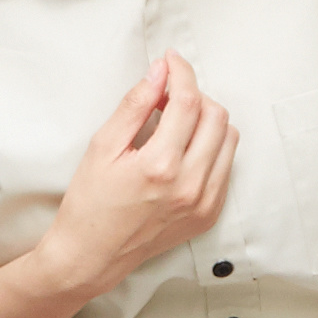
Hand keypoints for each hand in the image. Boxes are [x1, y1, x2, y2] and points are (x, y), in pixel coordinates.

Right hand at [40, 54, 234, 295]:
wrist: (91, 256)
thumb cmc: (89, 203)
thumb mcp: (102, 147)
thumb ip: (134, 106)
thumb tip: (159, 72)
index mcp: (160, 166)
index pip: (188, 102)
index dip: (181, 72)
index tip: (170, 61)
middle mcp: (190, 185)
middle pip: (216, 116)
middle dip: (194, 94)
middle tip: (167, 94)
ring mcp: (204, 203)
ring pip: (228, 139)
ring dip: (207, 119)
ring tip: (176, 121)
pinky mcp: (209, 214)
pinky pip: (226, 166)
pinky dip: (210, 147)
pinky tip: (183, 148)